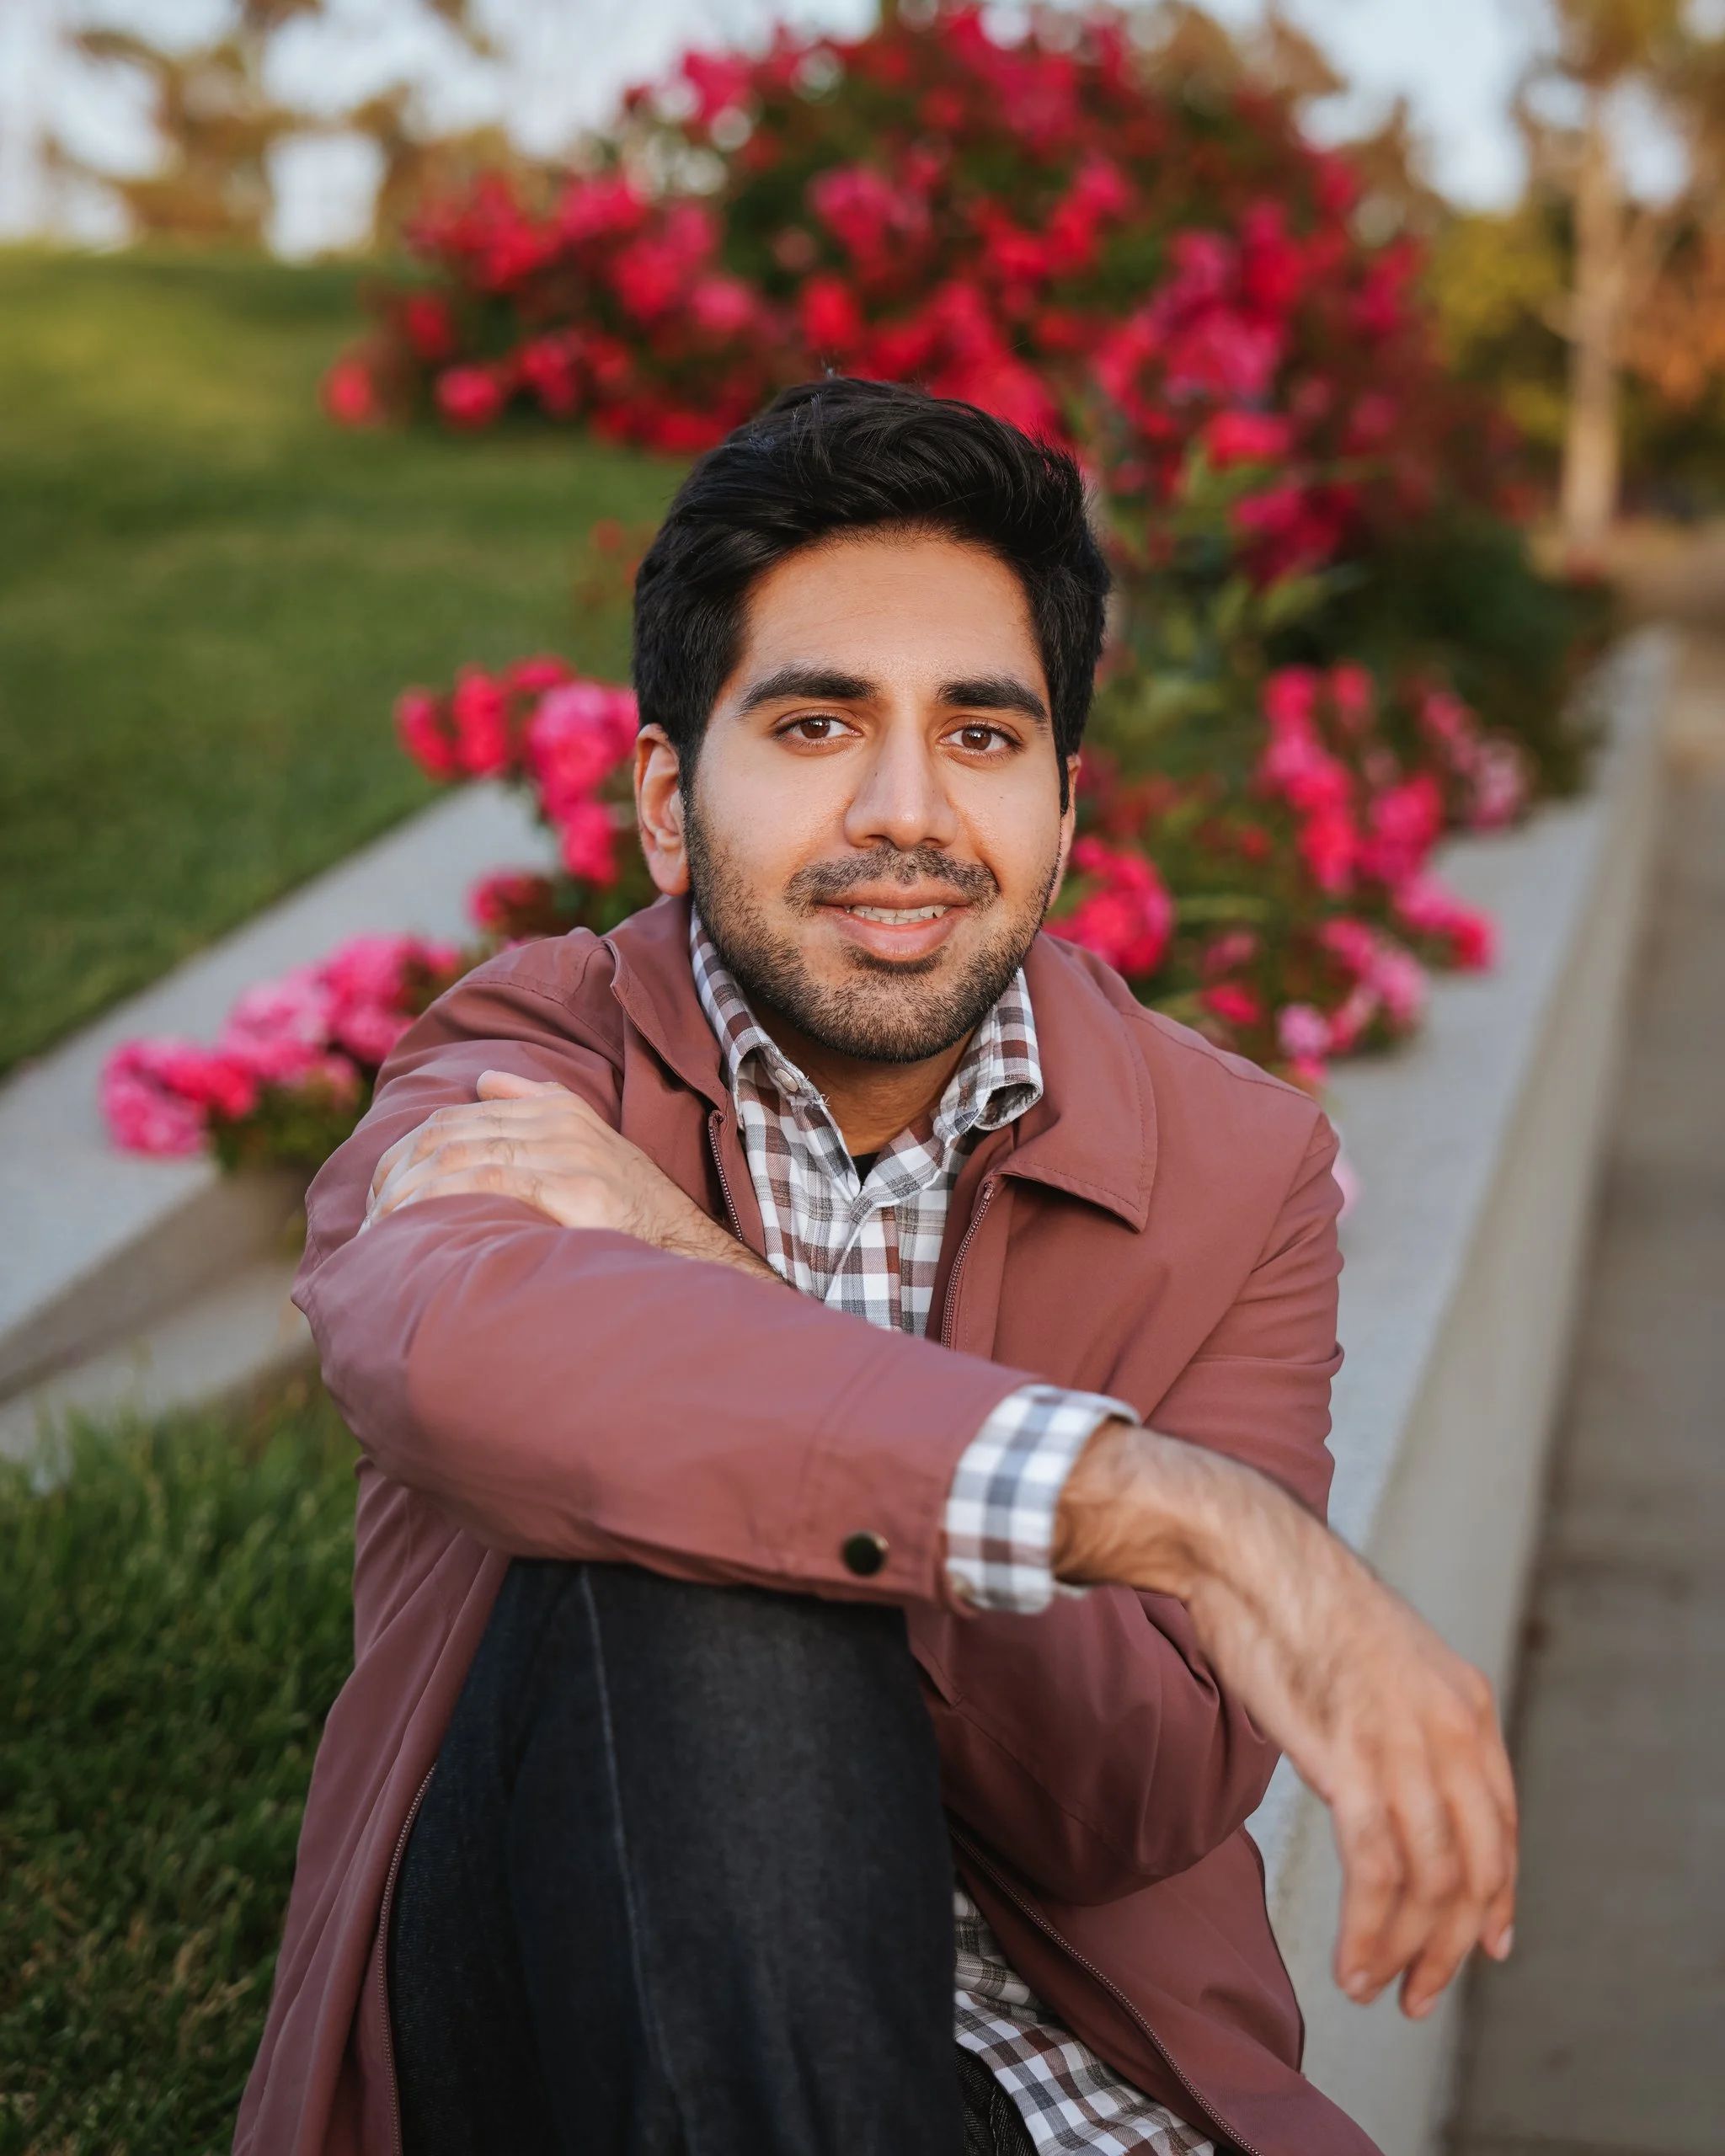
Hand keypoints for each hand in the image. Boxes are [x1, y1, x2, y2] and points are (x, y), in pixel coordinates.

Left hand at [362, 1069, 781, 1285]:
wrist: (698, 1259)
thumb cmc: (641, 1221)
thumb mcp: (596, 1151)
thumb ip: (541, 1110)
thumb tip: (485, 1083)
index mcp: (561, 1113)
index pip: (455, 1118)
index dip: (407, 1156)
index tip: (379, 1199)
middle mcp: (562, 1126)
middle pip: (447, 1134)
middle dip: (396, 1178)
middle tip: (368, 1226)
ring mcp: (570, 1156)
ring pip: (458, 1155)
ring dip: (407, 1197)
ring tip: (381, 1237)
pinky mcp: (575, 1191)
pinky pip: (486, 1183)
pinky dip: (440, 1204)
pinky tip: (416, 1231)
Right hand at [1053, 1420, 1517, 2020]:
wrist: (1246, 1554)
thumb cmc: (1292, 1604)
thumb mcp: (1380, 1661)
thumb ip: (1404, 1722)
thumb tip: (1393, 1782)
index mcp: (1466, 1702)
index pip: (1501, 1824)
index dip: (1497, 1895)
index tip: (1484, 1945)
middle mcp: (1452, 1728)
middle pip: (1475, 1866)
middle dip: (1452, 1945)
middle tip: (1423, 1993)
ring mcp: (1404, 1745)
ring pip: (1431, 1881)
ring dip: (1406, 1951)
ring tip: (1376, 1989)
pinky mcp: (1351, 1760)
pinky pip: (1377, 1872)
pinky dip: (1370, 1931)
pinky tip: (1352, 1962)